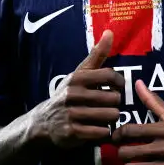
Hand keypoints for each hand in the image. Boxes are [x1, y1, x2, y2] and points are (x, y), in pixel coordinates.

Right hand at [32, 30, 122, 148]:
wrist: (44, 122)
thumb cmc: (69, 94)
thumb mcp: (80, 74)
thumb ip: (97, 55)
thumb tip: (110, 32)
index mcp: (77, 78)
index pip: (110, 75)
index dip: (119, 82)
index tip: (117, 87)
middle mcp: (73, 94)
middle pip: (114, 98)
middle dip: (115, 103)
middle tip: (108, 105)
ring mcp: (71, 114)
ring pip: (111, 116)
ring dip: (111, 118)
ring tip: (104, 116)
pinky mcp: (72, 132)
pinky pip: (102, 132)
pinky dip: (104, 132)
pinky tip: (97, 128)